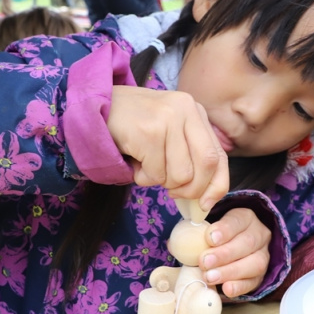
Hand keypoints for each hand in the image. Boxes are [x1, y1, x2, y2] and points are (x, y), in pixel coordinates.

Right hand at [108, 85, 228, 209]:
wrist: (94, 108)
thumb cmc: (132, 126)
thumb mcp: (168, 133)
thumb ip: (189, 155)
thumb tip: (206, 198)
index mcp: (195, 111)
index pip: (219, 155)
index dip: (217, 185)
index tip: (206, 204)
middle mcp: (186, 110)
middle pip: (207, 165)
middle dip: (191, 190)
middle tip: (171, 192)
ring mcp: (168, 118)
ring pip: (181, 174)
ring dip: (160, 181)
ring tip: (145, 165)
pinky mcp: (149, 131)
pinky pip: (156, 174)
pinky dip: (142, 177)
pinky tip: (133, 161)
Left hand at [198, 207, 270, 297]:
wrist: (229, 251)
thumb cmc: (215, 237)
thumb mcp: (208, 228)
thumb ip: (198, 231)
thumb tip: (181, 238)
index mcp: (245, 218)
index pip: (238, 220)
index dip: (225, 230)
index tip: (209, 238)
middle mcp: (259, 235)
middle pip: (247, 243)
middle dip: (224, 254)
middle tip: (205, 262)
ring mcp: (263, 255)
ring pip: (254, 263)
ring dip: (230, 272)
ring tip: (210, 277)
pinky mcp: (260, 275)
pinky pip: (254, 282)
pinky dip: (240, 286)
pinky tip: (226, 289)